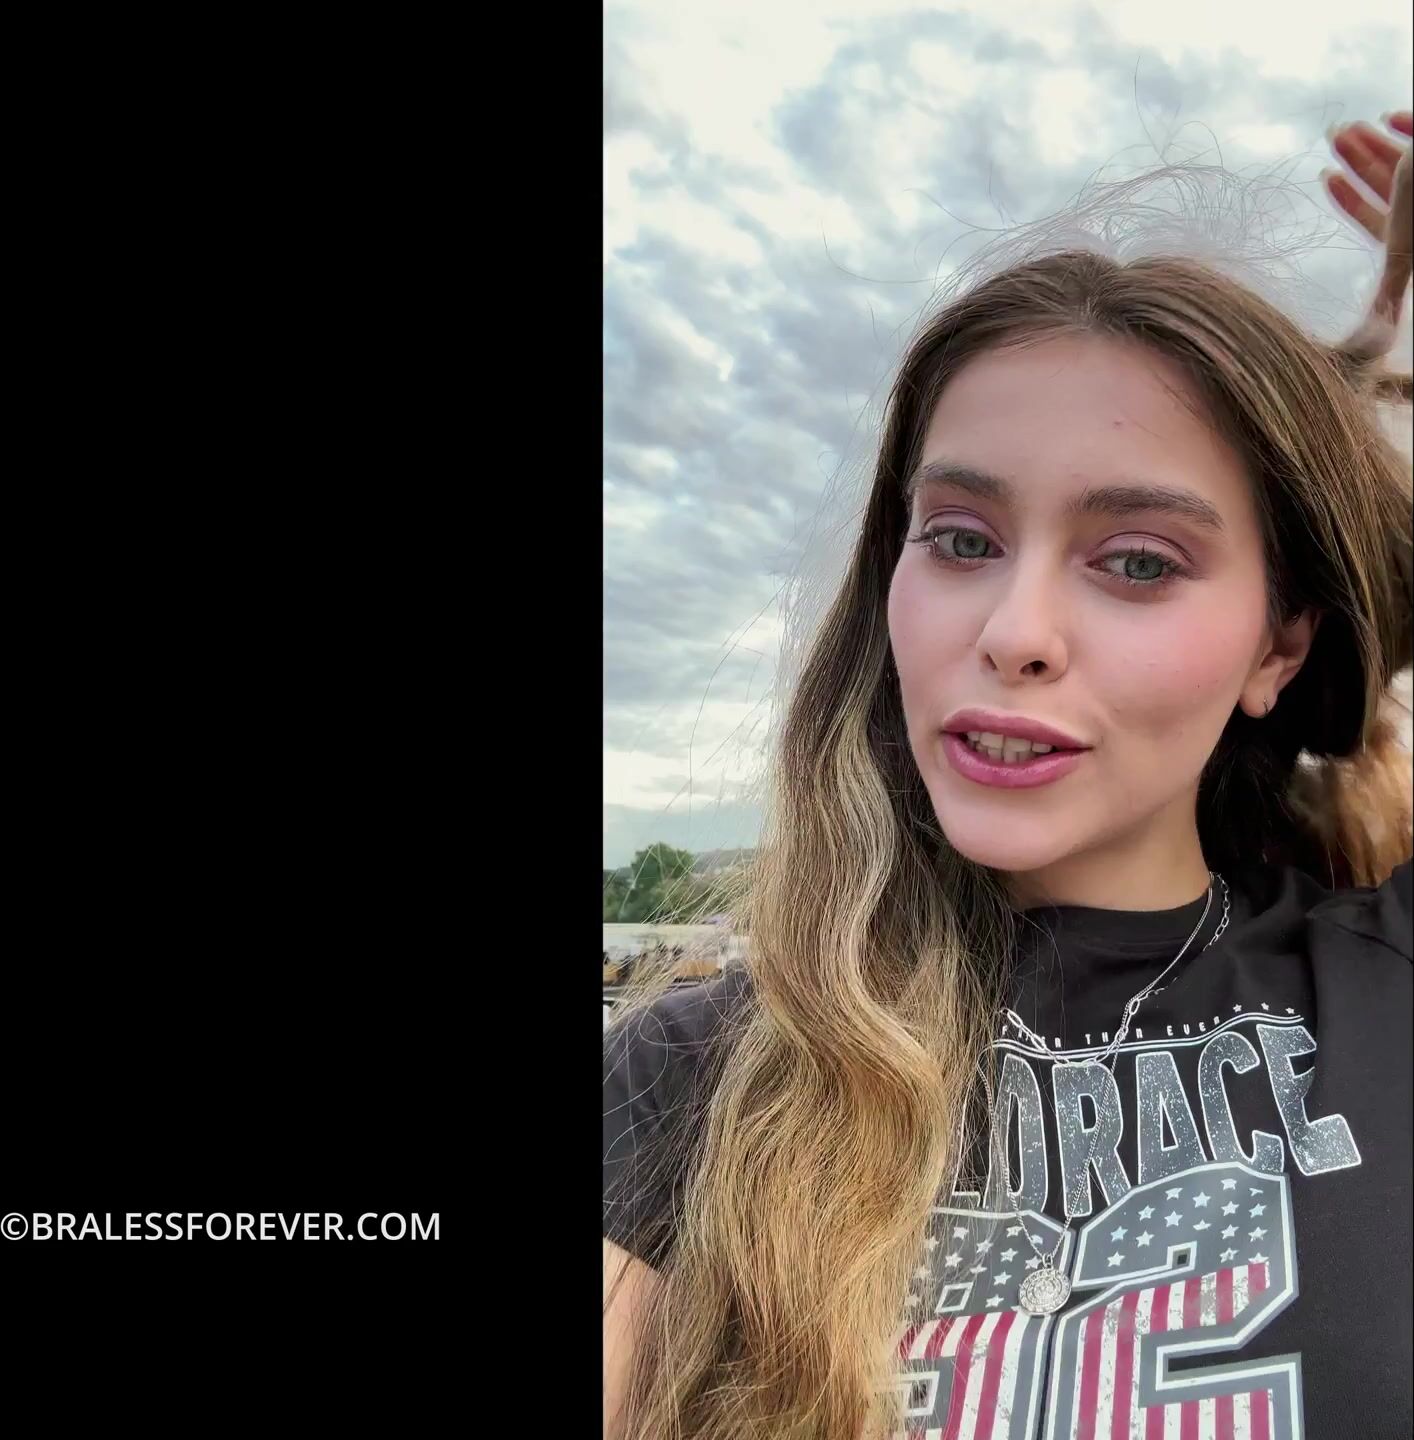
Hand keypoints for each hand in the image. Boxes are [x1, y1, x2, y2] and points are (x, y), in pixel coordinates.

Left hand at [1324, 111, 1412, 350]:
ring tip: (1353, 126)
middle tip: (1334, 136)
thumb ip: (1390, 296)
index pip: (1375, 220)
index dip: (1349, 201)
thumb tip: (1372, 335)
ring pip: (1407, 166)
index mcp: (1412, 243)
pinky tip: (1394, 116)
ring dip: (1382, 144)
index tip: (1325, 178)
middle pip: (1390, 185)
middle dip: (1362, 159)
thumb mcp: (1408, 252)